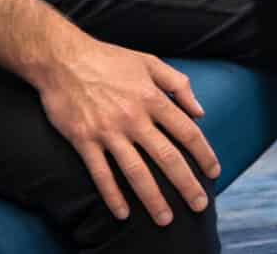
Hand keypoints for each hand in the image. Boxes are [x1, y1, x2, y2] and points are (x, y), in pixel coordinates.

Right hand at [31, 33, 221, 225]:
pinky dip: (112, 195)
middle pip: (167, 157)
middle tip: (199, 205)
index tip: (213, 173)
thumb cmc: (109, 59)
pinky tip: (123, 213)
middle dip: (186, 184)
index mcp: (153, 98)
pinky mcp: (84, 140)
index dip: (203, 155)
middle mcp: (134, 118)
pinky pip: (101, 174)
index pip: (187, 132)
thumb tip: (200, 111)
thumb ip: (178, 83)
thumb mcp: (149, 61)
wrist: (63, 60)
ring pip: (136, 172)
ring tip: (165, 219)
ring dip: (153, 198)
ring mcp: (108, 131)